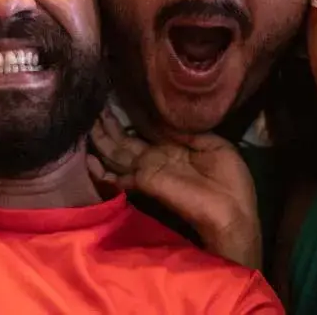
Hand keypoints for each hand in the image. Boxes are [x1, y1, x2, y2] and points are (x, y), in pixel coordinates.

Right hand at [87, 109, 261, 268]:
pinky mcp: (146, 183)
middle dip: (108, 129)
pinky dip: (102, 173)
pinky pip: (119, 178)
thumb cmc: (229, 181)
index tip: (113, 105)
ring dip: (101, 142)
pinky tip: (88, 159)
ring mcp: (149, 172)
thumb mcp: (212, 146)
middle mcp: (157, 160)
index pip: (145, 133)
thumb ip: (186, 132)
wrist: (232, 212)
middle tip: (91, 110)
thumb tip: (162, 118)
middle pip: (126, 143)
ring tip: (84, 124)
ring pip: (118, 155)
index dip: (130, 121)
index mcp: (174, 150)